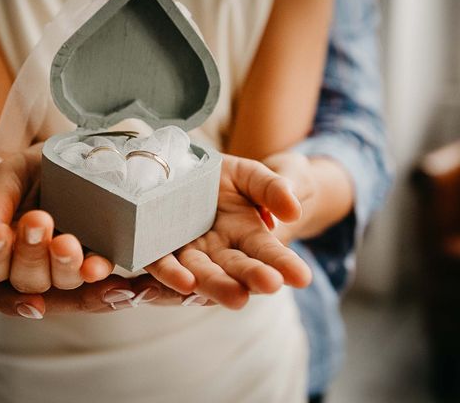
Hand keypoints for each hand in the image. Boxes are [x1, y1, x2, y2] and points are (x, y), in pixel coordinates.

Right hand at [0, 144, 114, 293]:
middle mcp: (23, 271)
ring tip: (77, 250)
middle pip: (26, 279)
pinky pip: (98, 284)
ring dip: (70, 268)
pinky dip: (110, 287)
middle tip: (38, 220)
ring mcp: (58, 272)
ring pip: (63, 286)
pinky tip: (129, 287)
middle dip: (32, 252)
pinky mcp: (88, 264)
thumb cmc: (1, 179)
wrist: (36, 174)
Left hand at [145, 154, 312, 308]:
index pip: (269, 253)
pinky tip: (176, 282)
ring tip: (219, 291)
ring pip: (199, 272)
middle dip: (249, 277)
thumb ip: (274, 189)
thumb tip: (292, 212)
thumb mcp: (256, 176)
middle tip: (268, 284)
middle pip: (233, 269)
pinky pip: (160, 262)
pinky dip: (168, 273)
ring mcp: (188, 251)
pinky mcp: (158, 246)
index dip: (284, 264)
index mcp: (248, 235)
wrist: (189, 170)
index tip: (302, 277)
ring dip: (209, 283)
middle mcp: (219, 250)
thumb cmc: (233, 177)